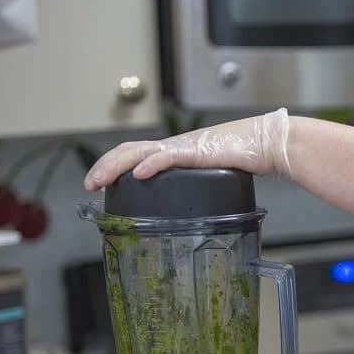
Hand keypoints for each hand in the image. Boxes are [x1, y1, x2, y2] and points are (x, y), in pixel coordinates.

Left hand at [83, 108, 290, 189]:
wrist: (265, 145)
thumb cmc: (242, 159)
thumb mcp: (210, 177)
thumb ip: (194, 187)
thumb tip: (186, 209)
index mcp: (174, 152)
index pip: (134, 153)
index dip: (112, 165)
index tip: (98, 183)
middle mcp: (174, 147)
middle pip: (129, 151)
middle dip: (104, 167)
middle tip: (89, 184)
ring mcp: (184, 148)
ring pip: (140, 153)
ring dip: (116, 166)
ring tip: (100, 180)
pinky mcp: (198, 151)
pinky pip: (169, 157)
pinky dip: (152, 165)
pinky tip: (139, 174)